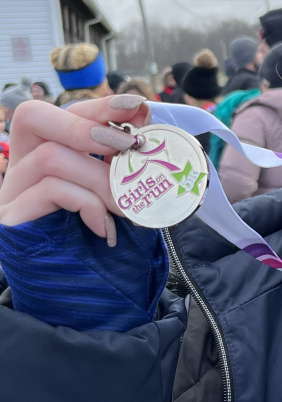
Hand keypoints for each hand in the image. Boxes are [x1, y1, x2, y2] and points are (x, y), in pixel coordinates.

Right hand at [0, 95, 150, 241]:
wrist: (75, 296)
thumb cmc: (95, 239)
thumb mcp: (111, 194)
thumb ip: (120, 162)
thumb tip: (148, 123)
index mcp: (41, 151)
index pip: (60, 112)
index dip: (98, 105)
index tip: (137, 106)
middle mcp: (19, 166)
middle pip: (33, 117)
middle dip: (87, 126)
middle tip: (128, 146)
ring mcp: (11, 191)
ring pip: (51, 157)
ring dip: (100, 179)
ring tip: (126, 206)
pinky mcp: (12, 218)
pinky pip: (50, 190)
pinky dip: (88, 205)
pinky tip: (104, 228)